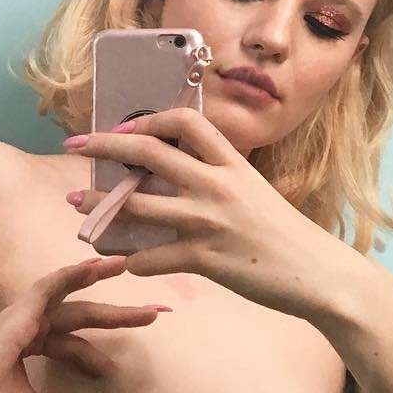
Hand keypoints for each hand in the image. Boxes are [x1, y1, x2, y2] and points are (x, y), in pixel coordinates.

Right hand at [0, 256, 169, 392]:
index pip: (73, 341)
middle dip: (117, 315)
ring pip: (69, 296)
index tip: (123, 365)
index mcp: (28, 346)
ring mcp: (20, 319)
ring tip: (129, 270)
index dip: (99, 349)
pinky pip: (49, 287)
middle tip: (156, 314)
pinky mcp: (17, 317)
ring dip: (101, 282)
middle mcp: (26, 328)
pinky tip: (99, 266)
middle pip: (80, 316)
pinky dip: (74, 274)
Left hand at [63, 111, 363, 324]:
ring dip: (99, 206)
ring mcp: (208, 222)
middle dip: (103, 146)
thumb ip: (221, 180)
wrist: (318, 274)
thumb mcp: (256, 194)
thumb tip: (184, 174)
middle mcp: (217, 185)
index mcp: (232, 164)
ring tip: (75, 205)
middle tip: (74, 146)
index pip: (184, 121)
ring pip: (137, 206)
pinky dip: (134, 262)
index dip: (147, 118)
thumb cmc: (286, 236)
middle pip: (147, 152)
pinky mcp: (205, 259)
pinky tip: (126, 264)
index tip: (122, 126)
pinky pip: (152, 258)